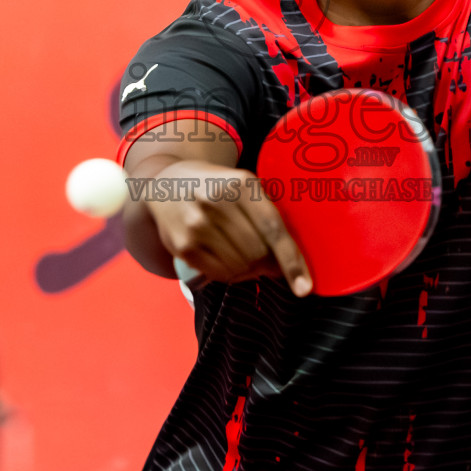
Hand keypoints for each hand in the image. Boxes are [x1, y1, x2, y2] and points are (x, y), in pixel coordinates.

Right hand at [146, 159, 312, 294]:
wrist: (166, 184)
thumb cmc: (216, 188)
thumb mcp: (242, 186)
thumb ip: (266, 216)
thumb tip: (287, 264)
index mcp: (240, 183)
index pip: (273, 229)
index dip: (291, 261)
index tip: (304, 287)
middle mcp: (216, 201)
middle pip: (258, 253)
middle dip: (267, 263)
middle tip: (265, 258)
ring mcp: (197, 224)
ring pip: (240, 267)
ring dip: (249, 269)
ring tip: (241, 253)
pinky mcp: (183, 245)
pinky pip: (220, 274)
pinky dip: (230, 273)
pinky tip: (225, 258)